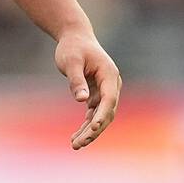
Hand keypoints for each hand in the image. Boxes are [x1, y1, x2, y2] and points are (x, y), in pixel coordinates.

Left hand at [54, 30, 121, 149]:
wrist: (75, 37)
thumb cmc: (72, 47)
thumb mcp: (71, 61)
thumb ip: (76, 80)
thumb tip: (82, 101)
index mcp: (109, 75)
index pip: (109, 99)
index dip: (102, 115)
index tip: (93, 128)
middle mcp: (112, 85)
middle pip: (107, 112)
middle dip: (94, 130)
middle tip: (78, 144)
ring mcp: (106, 91)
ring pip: (101, 116)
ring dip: (90, 131)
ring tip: (75, 145)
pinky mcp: (98, 94)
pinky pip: (94, 113)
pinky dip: (86, 125)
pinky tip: (75, 136)